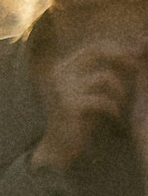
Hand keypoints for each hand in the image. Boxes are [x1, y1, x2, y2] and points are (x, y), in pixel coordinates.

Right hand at [35, 32, 146, 171]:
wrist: (58, 147)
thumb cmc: (78, 120)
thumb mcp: (88, 93)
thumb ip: (101, 75)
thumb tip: (128, 56)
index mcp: (63, 68)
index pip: (92, 48)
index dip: (116, 49)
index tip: (134, 57)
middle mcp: (60, 74)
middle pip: (95, 52)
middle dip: (120, 56)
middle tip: (137, 67)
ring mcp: (63, 89)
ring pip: (104, 77)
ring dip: (120, 91)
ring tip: (122, 104)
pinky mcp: (70, 106)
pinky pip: (103, 100)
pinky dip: (114, 108)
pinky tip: (115, 116)